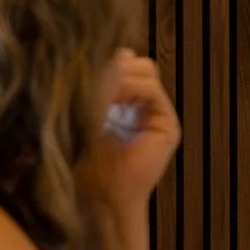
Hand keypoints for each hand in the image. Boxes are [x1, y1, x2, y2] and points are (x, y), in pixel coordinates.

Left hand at [77, 50, 181, 209]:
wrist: (99, 197)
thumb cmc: (83, 161)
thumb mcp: (84, 115)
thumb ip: (97, 87)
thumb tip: (114, 52)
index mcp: (124, 104)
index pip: (124, 65)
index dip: (107, 62)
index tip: (83, 70)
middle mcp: (144, 107)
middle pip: (137, 64)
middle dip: (114, 66)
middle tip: (91, 78)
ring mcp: (158, 115)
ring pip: (146, 71)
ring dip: (119, 76)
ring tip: (99, 93)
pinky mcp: (167, 126)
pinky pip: (151, 90)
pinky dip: (130, 88)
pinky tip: (111, 101)